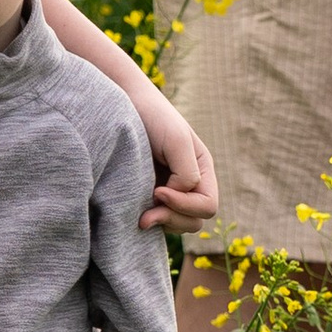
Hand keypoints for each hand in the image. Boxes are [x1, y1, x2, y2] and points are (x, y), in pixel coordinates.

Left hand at [133, 86, 218, 234]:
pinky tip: (135, 212)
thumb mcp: (176, 140)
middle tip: (145, 215)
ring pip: (178, 224)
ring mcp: (171, 192)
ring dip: (161, 222)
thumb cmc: (153, 118)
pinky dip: (150, 220)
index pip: (207, 206)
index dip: (184, 205)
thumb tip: (175, 197)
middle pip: (195, 221)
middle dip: (171, 218)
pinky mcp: (150, 196)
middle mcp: (191, 184)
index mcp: (203, 170)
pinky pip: (159, 220)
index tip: (157, 190)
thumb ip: (186, 172)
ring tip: (140, 215)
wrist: (124, 106)